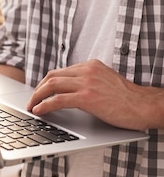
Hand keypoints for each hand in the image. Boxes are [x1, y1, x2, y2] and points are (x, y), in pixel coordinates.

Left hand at [27, 59, 163, 130]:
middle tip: (32, 100)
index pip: (60, 71)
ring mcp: (87, 83)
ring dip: (37, 96)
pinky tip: (39, 110)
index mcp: (91, 65)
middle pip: (52, 76)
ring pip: (51, 85)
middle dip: (38, 89)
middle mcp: (87, 70)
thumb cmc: (128, 99)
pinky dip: (44, 104)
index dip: (46, 83)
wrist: (145, 106)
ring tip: (32, 106)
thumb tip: (69, 92)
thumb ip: (88, 81)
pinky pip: (58, 99)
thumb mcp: (105, 82)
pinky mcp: (87, 97)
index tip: (39, 92)